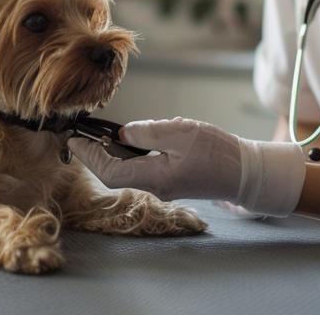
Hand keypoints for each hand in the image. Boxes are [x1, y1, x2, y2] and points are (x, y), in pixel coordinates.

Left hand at [67, 117, 306, 216]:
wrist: (246, 171)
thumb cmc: (217, 151)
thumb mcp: (181, 133)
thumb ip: (148, 132)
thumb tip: (122, 133)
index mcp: (155, 177)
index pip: (110, 171)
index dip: (88, 156)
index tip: (73, 140)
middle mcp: (155, 186)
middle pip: (116, 172)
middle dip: (96, 154)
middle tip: (81, 133)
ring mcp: (164, 186)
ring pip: (130, 169)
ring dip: (113, 152)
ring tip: (102, 132)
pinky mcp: (172, 181)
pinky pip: (144, 167)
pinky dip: (131, 154)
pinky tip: (134, 138)